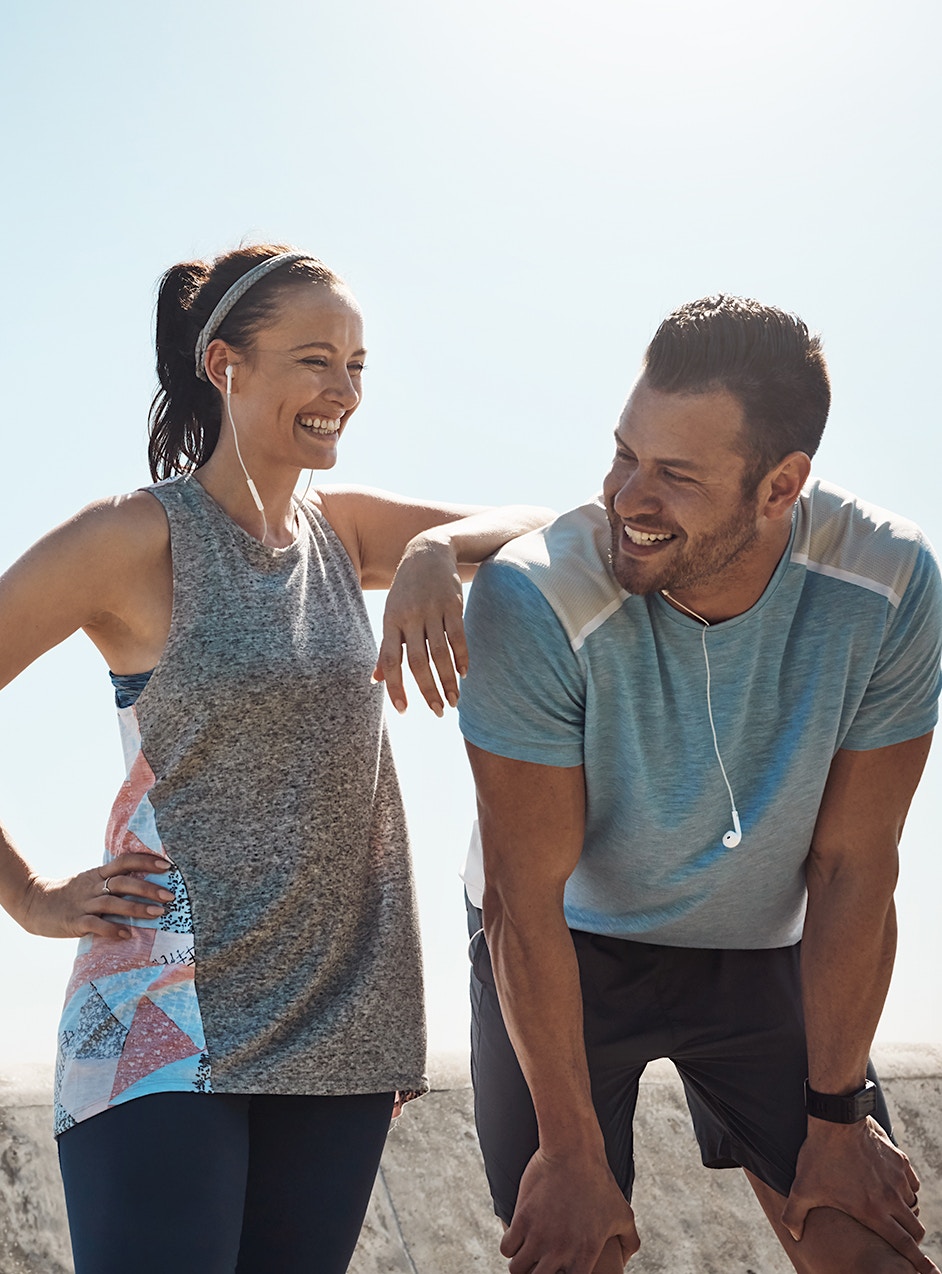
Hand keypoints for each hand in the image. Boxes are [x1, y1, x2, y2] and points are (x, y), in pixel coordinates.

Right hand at [18, 853, 173, 940]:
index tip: (167, 865)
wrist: (33, 903)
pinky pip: (95, 925)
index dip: (146, 861)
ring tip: (157, 913)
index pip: (124, 862)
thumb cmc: (68, 895)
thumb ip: (111, 881)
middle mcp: (92, 886)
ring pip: (112, 902)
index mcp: (97, 874)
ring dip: (136, 907)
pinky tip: (128, 934)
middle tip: (170, 895)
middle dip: (148, 887)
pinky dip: (112, 929)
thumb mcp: (89, 881)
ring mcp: (83, 904)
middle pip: (123, 882)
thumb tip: (143, 885)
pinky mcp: (74, 922)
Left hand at [373, 533, 468, 715]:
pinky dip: (462, 658)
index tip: (403, 711)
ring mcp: (432, 610)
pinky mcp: (452, 605)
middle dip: (428, 690)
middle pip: (418, 661)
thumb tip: (375, 680)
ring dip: (448, 681)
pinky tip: (464, 674)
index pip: (391, 661)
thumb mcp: (391, 614)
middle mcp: (410, 617)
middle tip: (438, 712)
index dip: (395, 687)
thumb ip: (386, 647)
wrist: (428, 551)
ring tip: (454, 701)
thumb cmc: (406, 590)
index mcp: (391, 622)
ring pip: (440, 653)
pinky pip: (458, 637)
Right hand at [501, 1145, 639, 1273]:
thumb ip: (629, 1242)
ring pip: (518, 1269)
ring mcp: (539, 1235)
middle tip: (539, 1263)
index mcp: (585, 1254)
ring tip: (527, 1253)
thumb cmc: (601, 1181)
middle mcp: (561, 1250)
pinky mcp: (522, 1218)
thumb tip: (626, 1261)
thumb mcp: (624, 1213)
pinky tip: (518, 1237)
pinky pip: (506, 1248)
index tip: (560, 1269)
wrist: (574, 1150)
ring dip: (522, 1263)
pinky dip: (510, 1246)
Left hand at [782, 1118, 938, 1272]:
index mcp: (873, 1212)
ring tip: (890, 1209)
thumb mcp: (802, 1188)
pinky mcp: (900, 1160)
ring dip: (905, 1210)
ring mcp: (898, 1178)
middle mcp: (891, 1198)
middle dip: (912, 1238)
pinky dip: (907, 1189)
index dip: (918, 1261)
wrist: (836, 1120)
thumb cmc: (819, 1156)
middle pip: (915, 1228)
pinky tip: (893, 1186)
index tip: (930, 1273)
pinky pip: (912, 1183)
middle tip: (904, 1238)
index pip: (903, 1244)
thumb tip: (794, 1234)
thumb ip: (795, 1215)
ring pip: (913, 1204)